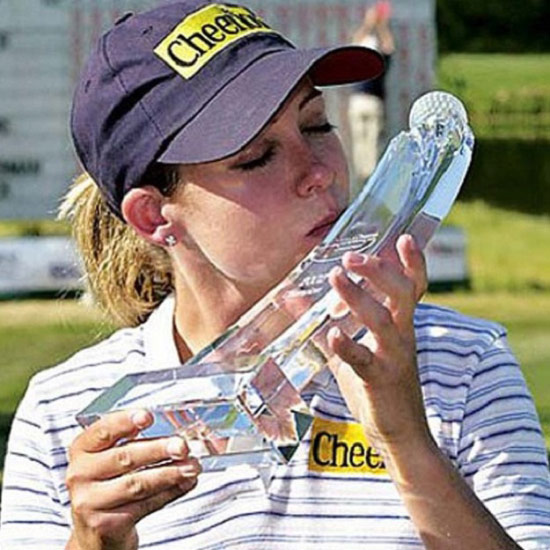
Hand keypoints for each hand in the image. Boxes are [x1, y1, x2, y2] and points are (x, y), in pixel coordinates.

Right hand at [66, 410, 200, 549]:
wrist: (94, 531)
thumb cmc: (106, 483)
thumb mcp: (108, 457)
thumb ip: (131, 441)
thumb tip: (173, 433)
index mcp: (82, 449)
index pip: (103, 431)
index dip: (125, 422)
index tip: (147, 416)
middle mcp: (81, 474)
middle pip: (124, 458)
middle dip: (158, 450)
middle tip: (181, 446)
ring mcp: (91, 502)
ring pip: (137, 484)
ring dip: (170, 473)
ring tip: (191, 466)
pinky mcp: (106, 525)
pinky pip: (145, 505)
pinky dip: (170, 492)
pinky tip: (185, 483)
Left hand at [327, 234, 429, 458]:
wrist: (401, 437)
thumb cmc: (377, 389)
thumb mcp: (350, 354)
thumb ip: (325, 325)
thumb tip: (293, 298)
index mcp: (399, 328)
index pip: (413, 289)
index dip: (413, 264)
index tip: (404, 238)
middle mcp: (402, 338)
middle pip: (402, 295)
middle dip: (379, 272)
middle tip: (352, 257)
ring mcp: (394, 359)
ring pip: (383, 321)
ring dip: (359, 298)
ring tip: (336, 278)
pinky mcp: (380, 381)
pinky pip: (364, 361)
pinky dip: (347, 347)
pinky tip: (332, 335)